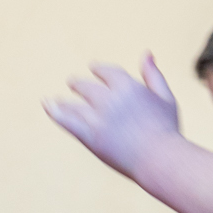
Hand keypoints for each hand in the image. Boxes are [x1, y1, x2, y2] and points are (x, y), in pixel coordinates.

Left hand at [46, 54, 182, 176]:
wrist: (161, 160)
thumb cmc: (167, 130)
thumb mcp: (165, 98)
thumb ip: (153, 75)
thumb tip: (146, 52)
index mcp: (128, 85)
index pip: (105, 71)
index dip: (98, 70)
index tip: (94, 69)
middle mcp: (110, 98)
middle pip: (85, 86)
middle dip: (78, 85)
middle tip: (73, 84)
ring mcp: (98, 117)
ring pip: (73, 103)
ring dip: (65, 101)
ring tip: (58, 100)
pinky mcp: (90, 136)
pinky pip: (66, 120)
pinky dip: (54, 110)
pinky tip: (46, 103)